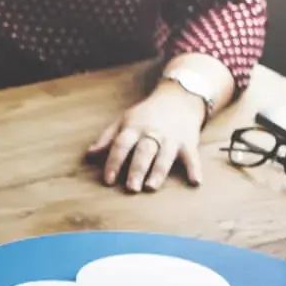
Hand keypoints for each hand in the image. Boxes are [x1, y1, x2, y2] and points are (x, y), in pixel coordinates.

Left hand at [88, 88, 205, 191]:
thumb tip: (89, 154)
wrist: (179, 98)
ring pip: (164, 155)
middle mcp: (152, 133)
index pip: (121, 145)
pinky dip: (195, 169)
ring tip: (151, 187)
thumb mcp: (124, 121)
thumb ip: (108, 138)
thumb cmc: (146, 114)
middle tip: (131, 188)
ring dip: (158, 171)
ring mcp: (171, 138)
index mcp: (133, 128)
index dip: (114, 162)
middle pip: (143, 151)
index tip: (108, 180)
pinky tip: (195, 181)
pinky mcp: (188, 142)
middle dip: (137, 169)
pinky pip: (192, 157)